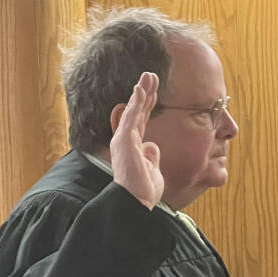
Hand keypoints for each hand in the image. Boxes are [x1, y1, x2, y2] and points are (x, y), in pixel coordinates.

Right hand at [110, 72, 163, 209]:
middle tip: (152, 75)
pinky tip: (141, 89)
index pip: (141, 120)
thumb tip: (153, 145)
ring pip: (134, 110)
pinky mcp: (124, 141)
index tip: (153, 90)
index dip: (147, 104)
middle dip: (145, 93)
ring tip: (149, 76)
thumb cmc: (143, 190)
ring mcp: (124, 139)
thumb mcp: (152, 169)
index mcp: (134, 146)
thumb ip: (151, 156)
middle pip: (137, 111)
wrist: (136, 201)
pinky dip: (136, 102)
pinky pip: (132, 117)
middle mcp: (126, 140)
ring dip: (142, 92)